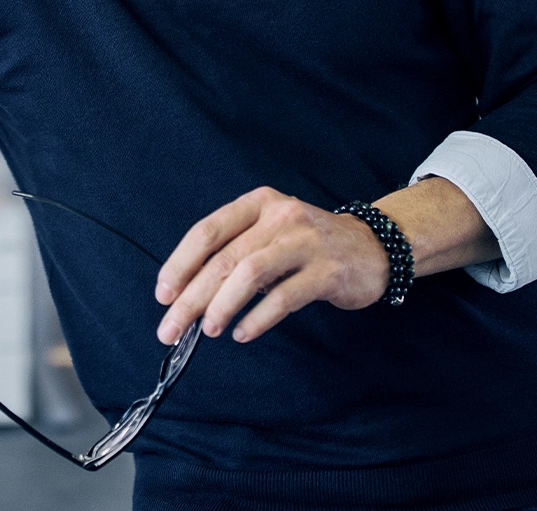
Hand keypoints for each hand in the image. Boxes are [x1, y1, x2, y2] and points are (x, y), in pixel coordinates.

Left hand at [154, 186, 389, 345]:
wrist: (373, 247)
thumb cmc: (308, 244)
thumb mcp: (270, 232)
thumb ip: (236, 252)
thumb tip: (188, 293)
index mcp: (258, 203)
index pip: (207, 231)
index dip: (180, 263)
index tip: (163, 294)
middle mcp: (280, 216)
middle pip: (224, 258)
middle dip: (191, 296)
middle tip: (171, 327)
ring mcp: (305, 242)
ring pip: (250, 274)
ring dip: (221, 305)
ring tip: (207, 330)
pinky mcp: (327, 271)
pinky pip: (284, 297)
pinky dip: (258, 318)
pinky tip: (243, 333)